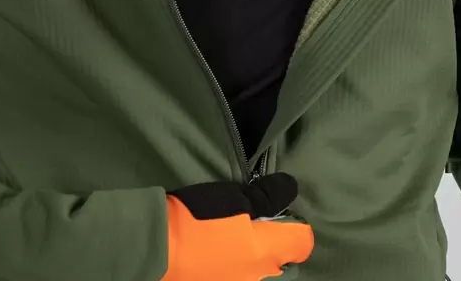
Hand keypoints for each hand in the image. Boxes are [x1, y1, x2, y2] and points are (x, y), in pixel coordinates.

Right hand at [162, 172, 313, 280]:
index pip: (303, 242)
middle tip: (258, 231)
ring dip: (258, 264)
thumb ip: (268, 195)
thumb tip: (291, 189)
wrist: (157, 248)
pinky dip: (238, 272)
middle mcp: (260, 278)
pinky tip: (222, 260)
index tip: (280, 215)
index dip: (295, 225)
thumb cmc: (198, 218)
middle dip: (278, 250)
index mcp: (268, 251)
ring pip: (263, 278)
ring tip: (236, 246)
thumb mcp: (236, 197)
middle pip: (286, 266)